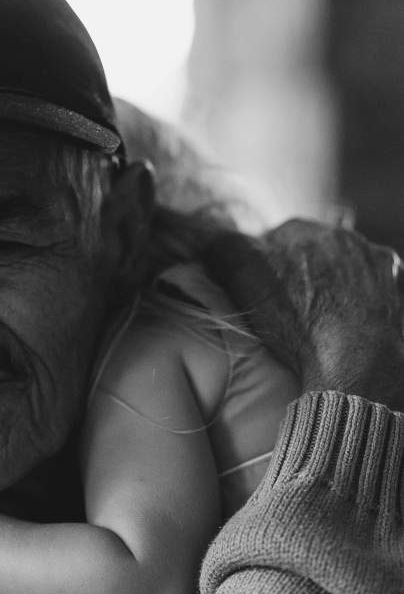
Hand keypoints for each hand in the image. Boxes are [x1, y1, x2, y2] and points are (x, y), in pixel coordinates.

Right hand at [204, 219, 403, 410]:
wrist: (356, 363)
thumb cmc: (297, 319)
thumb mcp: (242, 275)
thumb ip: (221, 247)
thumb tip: (209, 237)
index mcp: (306, 230)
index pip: (276, 236)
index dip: (263, 261)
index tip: (260, 288)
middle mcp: (347, 239)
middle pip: (313, 250)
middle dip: (300, 269)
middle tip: (287, 303)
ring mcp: (378, 266)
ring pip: (345, 268)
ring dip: (332, 283)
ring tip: (319, 316)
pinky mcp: (399, 293)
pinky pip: (374, 289)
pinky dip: (360, 300)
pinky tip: (347, 322)